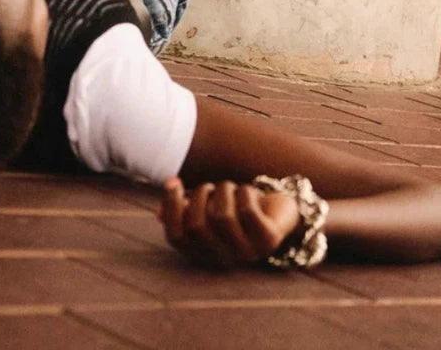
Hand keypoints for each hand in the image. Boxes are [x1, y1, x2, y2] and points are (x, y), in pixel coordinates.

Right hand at [158, 176, 300, 268]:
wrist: (281, 213)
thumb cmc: (239, 209)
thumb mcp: (210, 207)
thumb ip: (185, 209)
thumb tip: (158, 211)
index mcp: (205, 254)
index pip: (177, 237)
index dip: (170, 208)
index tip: (173, 181)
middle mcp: (224, 259)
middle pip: (196, 226)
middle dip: (199, 196)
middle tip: (209, 187)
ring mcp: (248, 253)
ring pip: (222, 216)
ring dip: (223, 191)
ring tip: (229, 187)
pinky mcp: (268, 240)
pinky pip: (247, 210)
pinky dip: (243, 193)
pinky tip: (247, 192)